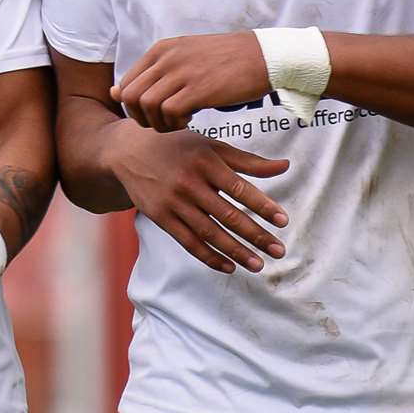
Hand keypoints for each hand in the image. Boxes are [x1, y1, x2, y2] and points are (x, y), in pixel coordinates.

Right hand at [108, 119, 289, 273]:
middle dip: (255, 236)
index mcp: (205, 161)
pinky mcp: (160, 217)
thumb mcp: (211, 146)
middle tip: (278, 251)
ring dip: (236, 252)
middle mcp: (189, 182)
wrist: (128, 151)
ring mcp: (173, 202)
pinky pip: (188, 242)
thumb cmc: (177, 146)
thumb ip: (247, 161)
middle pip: (227, 215)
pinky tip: (229, 266)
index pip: (240, 188)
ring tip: (258, 265)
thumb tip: (285, 166)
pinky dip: (209, 257)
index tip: (283, 221)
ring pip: (209, 233)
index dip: (262, 206)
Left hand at [112, 32, 270, 131]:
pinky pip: (169, 113)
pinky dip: (174, 124)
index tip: (154, 114)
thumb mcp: (183, 59)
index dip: (134, 107)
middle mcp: (166, 58)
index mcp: (160, 49)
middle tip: (162, 123)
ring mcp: (181, 72)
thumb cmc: (224, 61)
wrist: (264, 57)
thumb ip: (150, 75)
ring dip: (158, 123)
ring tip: (177, 123)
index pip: (124, 84)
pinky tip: (190, 120)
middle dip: (141, 118)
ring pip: (146, 106)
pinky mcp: (198, 88)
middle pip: (129, 97)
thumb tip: (113, 93)